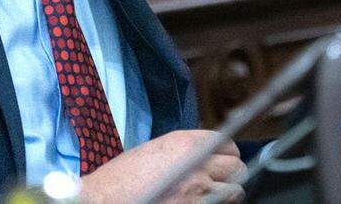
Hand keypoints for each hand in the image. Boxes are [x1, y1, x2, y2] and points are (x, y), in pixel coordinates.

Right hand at [79, 129, 243, 203]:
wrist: (103, 200)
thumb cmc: (122, 178)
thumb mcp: (155, 150)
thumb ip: (185, 151)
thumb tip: (206, 157)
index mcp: (186, 143)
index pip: (228, 145)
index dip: (227, 156)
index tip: (223, 162)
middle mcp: (197, 164)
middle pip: (236, 167)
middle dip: (230, 175)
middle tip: (220, 182)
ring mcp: (198, 190)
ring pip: (235, 191)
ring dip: (227, 194)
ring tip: (213, 197)